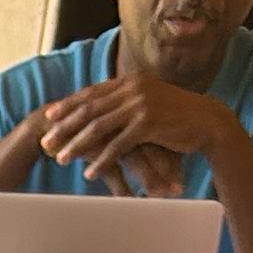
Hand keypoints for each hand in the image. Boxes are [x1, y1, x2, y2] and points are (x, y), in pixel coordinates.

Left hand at [37, 74, 243, 183]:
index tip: (48, 117)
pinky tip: (90, 173)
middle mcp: (134, 87)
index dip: (68, 105)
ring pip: (99, 126)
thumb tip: (100, 112)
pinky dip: (102, 160)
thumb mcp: (147, 103)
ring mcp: (141, 103)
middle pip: (90, 109)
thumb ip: (125, 103)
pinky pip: (118, 145)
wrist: (207, 122)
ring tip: (60, 159)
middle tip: (46, 142)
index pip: (92, 92)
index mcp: (130, 80)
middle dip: (65, 126)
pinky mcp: (149, 122)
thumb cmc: (175, 117)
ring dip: (77, 144)